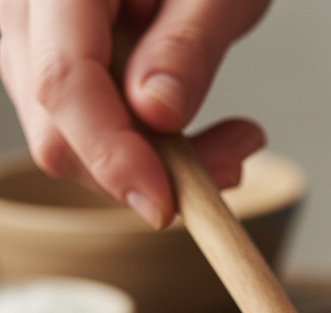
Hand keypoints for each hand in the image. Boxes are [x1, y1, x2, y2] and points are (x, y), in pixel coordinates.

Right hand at [0, 0, 271, 227]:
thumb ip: (186, 47)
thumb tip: (156, 115)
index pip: (63, 80)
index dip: (112, 154)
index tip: (164, 205)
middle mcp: (24, 8)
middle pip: (58, 128)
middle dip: (145, 171)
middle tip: (234, 164)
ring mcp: (31, 40)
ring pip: (72, 142)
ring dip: (157, 167)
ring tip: (236, 143)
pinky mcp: (55, 66)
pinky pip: (88, 131)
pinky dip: (148, 151)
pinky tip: (205, 138)